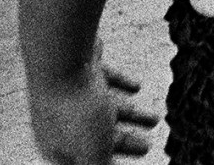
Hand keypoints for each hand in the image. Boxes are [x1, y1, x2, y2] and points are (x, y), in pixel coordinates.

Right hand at [29, 52, 158, 163]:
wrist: (61, 58)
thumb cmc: (75, 111)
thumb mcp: (94, 152)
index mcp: (58, 149)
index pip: (86, 164)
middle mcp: (59, 124)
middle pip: (97, 137)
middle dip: (123, 143)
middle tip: (147, 146)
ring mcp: (69, 95)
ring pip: (104, 110)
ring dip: (131, 115)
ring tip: (155, 119)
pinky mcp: (81, 69)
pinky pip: (104, 80)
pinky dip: (122, 85)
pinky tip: (137, 86)